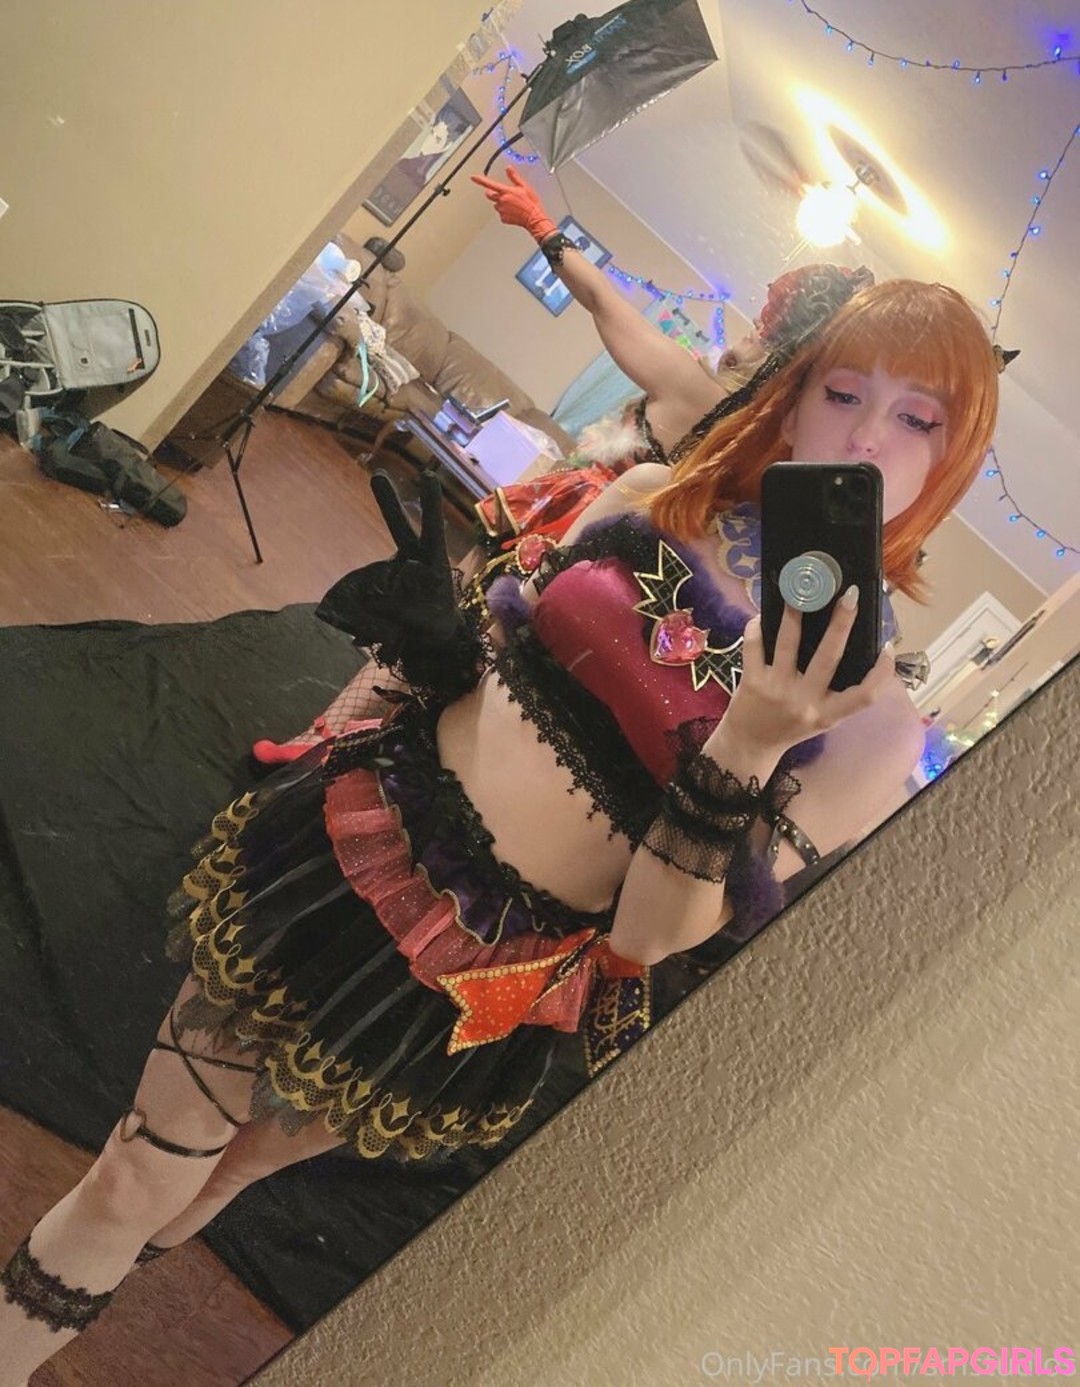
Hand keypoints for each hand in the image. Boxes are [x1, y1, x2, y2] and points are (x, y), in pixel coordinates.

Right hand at [315, 470, 458, 659]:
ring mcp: (393, 570)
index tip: (427, 475)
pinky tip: (377, 630)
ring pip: (378, 574)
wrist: (430, 636)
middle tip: (377, 475)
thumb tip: (373, 599)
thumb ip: (405, 609)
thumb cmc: (437, 622)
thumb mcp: (430, 621)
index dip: (430, 503)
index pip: (433, 529)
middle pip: (399, 527)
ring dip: (379, 597)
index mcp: (434, 560)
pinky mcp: (378, 585)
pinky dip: (369, 613)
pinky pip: (368, 595)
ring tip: (397, 623)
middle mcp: (413, 558)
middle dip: (388, 503)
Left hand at [470, 166, 557, 242]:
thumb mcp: (524, 187)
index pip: (489, 184)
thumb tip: (508, 169)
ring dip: (501, 203)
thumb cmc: (530, 203)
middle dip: (493, 193)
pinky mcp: (503, 218)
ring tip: (512, 205)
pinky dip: (505, 212)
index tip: (473, 177)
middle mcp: (501, 201)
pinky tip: (513, 212)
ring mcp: (501, 210)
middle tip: (503, 194)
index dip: (480, 180)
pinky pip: (501, 214)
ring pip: (496, 205)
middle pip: (490, 195)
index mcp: (505, 191)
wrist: (534, 218)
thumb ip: (514, 177)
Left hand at [727, 590, 896, 753]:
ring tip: (801, 591)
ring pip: (788, 643)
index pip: (865, 696)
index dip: (883, 673)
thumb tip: (860, 650)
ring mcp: (777, 690)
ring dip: (795, 613)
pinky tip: (764, 614)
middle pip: (829, 657)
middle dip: (841, 623)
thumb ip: (838, 693)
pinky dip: (758, 626)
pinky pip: (755, 645)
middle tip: (850, 595)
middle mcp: (805, 702)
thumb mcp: (822, 718)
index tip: (888, 646)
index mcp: (829, 713)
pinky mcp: (752, 681)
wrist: (749, 745)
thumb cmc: (791, 728)